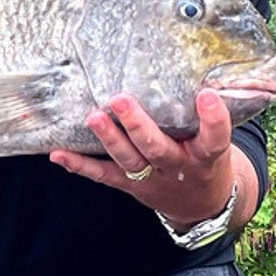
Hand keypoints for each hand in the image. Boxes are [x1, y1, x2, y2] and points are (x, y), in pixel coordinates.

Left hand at [49, 90, 239, 228]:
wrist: (201, 206)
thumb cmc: (204, 159)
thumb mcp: (215, 141)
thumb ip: (205, 114)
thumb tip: (207, 69)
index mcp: (205, 156)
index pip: (214, 139)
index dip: (213, 119)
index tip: (206, 94)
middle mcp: (177, 167)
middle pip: (157, 148)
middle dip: (138, 125)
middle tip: (120, 99)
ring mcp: (152, 179)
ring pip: (128, 160)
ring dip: (109, 139)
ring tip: (94, 117)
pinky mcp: (130, 185)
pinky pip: (103, 175)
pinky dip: (80, 165)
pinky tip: (59, 154)